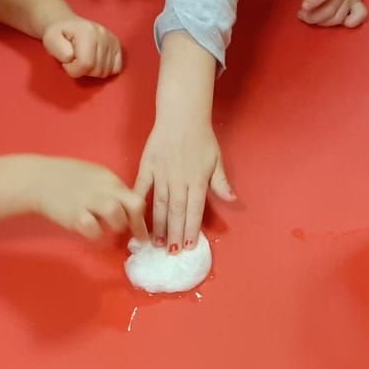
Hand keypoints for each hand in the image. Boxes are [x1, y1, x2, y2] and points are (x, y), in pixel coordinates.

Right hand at [24, 156, 147, 239]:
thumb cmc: (67, 178)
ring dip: (116, 226)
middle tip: (131, 232)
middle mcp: (103, 189)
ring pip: (117, 217)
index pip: (136, 197)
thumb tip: (128, 207)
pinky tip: (89, 230)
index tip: (139, 226)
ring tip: (106, 227)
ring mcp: (89, 202)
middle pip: (134, 206)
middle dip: (136, 223)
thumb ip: (112, 189)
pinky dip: (96, 234)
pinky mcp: (75, 216)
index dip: (140, 215)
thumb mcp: (95, 176)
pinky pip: (95, 230)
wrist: (38, 179)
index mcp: (109, 179)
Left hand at [42, 16, 122, 78]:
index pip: (85, 64)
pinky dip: (105, 69)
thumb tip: (72, 57)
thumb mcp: (50, 40)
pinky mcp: (117, 44)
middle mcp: (103, 34)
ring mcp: (112, 39)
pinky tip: (96, 62)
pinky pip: (116, 67)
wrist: (66, 24)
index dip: (73, 69)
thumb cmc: (57, 35)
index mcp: (87, 33)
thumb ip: (59, 50)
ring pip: (106, 71)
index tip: (67, 61)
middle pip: (97, 69)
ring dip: (92, 70)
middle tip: (75, 59)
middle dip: (82, 70)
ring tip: (84, 59)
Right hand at [134, 116, 234, 249]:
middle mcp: (179, 180)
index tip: (188, 246)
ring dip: (158, 225)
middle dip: (174, 234)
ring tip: (156, 243)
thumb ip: (221, 182)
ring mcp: (161, 173)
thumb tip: (233, 200)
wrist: (181, 115)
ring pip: (160, 204)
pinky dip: (139, 202)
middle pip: (177, 212)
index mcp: (197, 180)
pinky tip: (135, 217)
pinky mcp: (147, 166)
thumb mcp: (216, 160)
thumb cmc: (202, 138)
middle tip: (171, 253)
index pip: (194, 210)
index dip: (191, 230)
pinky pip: (141, 187)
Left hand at [297, 0, 368, 27]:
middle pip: (331, 8)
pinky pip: (360, 16)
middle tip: (301, 15)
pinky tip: (341, 24)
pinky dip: (352, 23)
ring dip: (324, 22)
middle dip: (314, 16)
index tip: (303, 6)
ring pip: (339, 16)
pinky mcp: (358, 3)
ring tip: (310, 18)